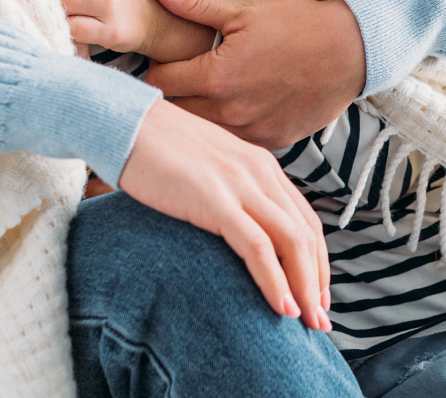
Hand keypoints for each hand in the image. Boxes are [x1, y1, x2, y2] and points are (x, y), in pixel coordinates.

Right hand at [119, 98, 332, 332]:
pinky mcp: (215, 200)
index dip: (318, 262)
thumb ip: (228, 192)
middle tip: (321, 322)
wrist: (124, 123)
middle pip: (306, 235)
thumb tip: (233, 229)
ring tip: (308, 322)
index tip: (318, 295)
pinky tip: (282, 306)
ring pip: (291, 242)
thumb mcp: (206, 169)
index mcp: (261, 166)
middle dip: (318, 281)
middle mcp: (259, 173)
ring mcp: (239, 185)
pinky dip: (275, 281)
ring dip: (305, 287)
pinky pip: (258, 247)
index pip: (305, 220)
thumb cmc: (155, 150)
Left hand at [144, 0, 367, 148]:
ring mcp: (251, 132)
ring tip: (213, 89)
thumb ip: (192, 4)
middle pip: (175, 110)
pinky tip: (242, 104)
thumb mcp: (243, 12)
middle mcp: (229, 112)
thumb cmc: (298, 26)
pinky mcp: (272, 143)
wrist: (352, 51)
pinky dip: (230, 126)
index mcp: (216, 77)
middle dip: (173, 92)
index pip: (159, 81)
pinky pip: (234, 140)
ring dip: (199, 113)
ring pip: (202, 130)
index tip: (166, 58)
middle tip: (186, 72)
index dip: (157, 67)